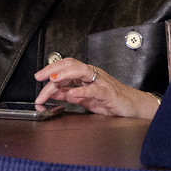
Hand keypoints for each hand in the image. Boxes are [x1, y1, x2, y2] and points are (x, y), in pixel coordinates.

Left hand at [33, 57, 159, 118]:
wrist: (132, 107)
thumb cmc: (110, 101)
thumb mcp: (84, 98)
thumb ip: (68, 94)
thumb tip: (51, 92)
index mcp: (86, 75)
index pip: (66, 67)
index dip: (50, 70)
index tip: (38, 78)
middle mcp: (92, 74)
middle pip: (71, 64)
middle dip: (53, 69)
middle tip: (40, 77)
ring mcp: (101, 82)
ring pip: (82, 71)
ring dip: (65, 75)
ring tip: (53, 81)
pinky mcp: (108, 93)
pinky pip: (94, 89)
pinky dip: (82, 91)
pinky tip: (73, 93)